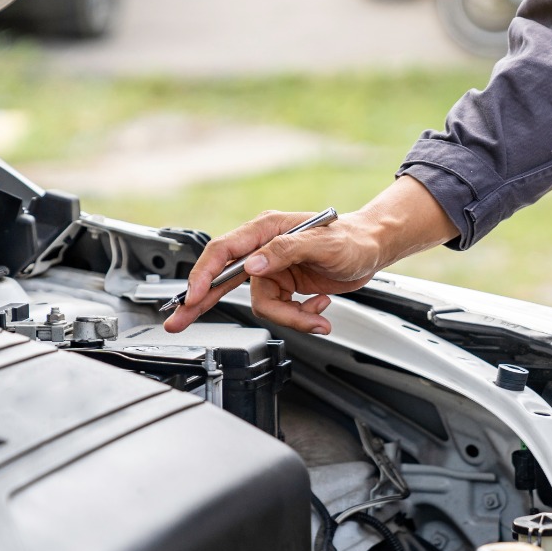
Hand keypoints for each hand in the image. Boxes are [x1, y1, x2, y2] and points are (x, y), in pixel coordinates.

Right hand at [163, 175, 459, 334]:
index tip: (192, 296)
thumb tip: (252, 265)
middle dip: (201, 302)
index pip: (224, 251)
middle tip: (177, 321)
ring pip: (262, 305)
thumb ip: (285, 251)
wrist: (374, 248)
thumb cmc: (352, 237)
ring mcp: (274, 270)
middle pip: (223, 279)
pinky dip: (301, 317)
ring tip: (317, 317)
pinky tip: (320, 308)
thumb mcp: (322, 243)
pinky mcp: (286, 287)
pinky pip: (281, 311)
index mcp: (266, 230)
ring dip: (291, 317)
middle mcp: (265, 250)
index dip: (204, 274)